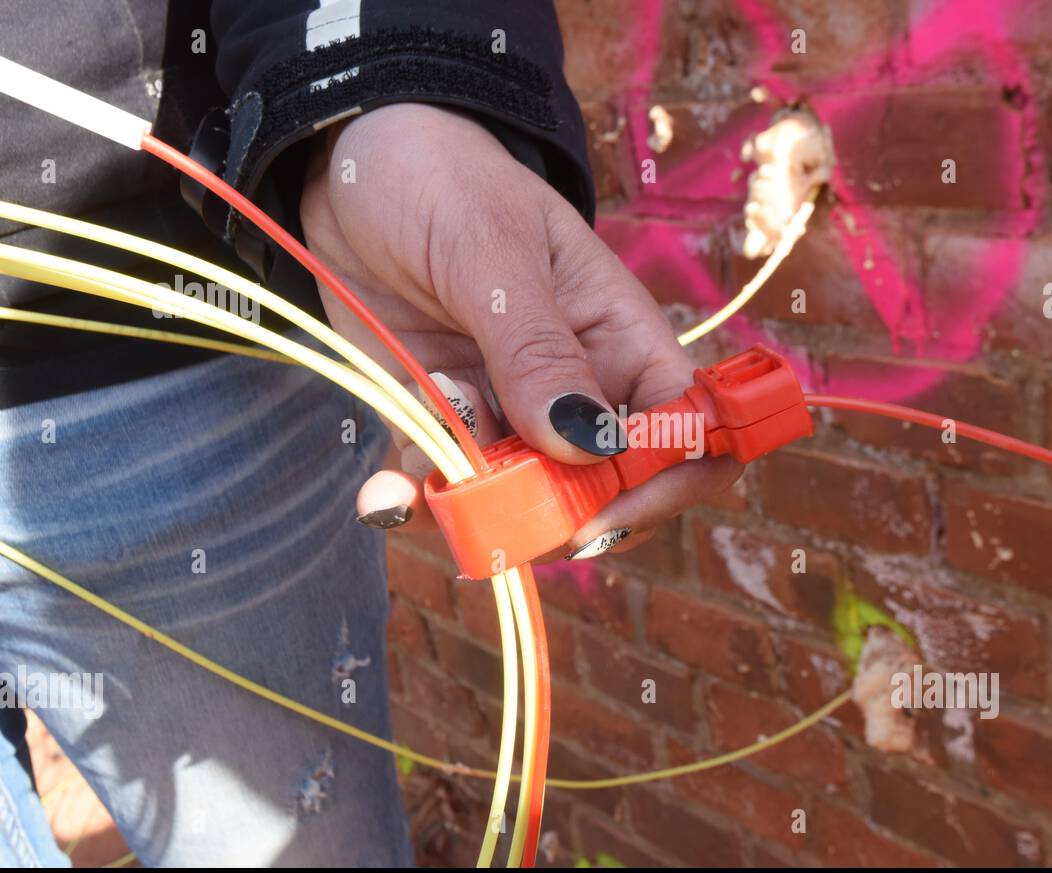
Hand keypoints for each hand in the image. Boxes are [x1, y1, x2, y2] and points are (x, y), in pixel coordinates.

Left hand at [299, 103, 741, 558]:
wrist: (347, 161)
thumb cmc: (442, 177)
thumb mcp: (490, 251)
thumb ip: (537, 348)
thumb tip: (587, 445)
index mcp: (620, 335)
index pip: (685, 427)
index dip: (665, 479)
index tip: (603, 506)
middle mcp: (575, 383)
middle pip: (606, 483)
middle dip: (562, 513)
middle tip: (502, 515)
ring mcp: (507, 406)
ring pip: (521, 495)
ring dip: (480, 510)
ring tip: (423, 492)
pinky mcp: (441, 416)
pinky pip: (444, 479)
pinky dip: (416, 498)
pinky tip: (383, 499)